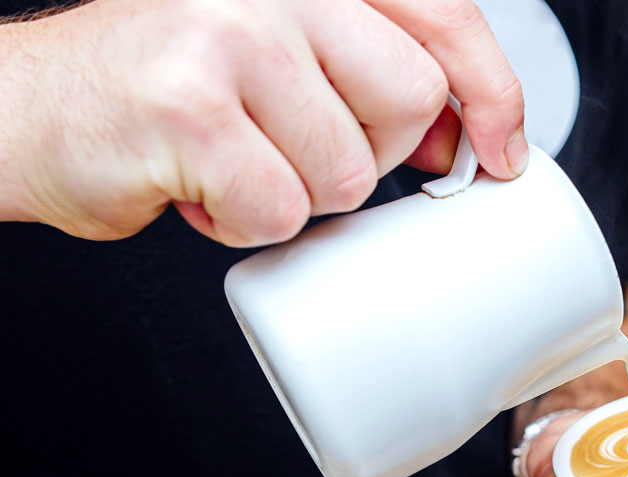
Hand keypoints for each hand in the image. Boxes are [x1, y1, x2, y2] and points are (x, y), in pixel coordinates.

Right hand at [0, 0, 525, 245]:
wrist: (30, 111)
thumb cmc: (164, 91)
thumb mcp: (280, 55)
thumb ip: (369, 70)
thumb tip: (466, 133)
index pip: (443, 15)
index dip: (491, 91)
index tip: (500, 149)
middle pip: (408, 101)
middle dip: (367, 153)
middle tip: (294, 146)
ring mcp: (227, 34)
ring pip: (347, 169)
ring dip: (297, 192)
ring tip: (233, 162)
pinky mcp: (192, 108)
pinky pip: (281, 209)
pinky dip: (244, 223)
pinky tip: (200, 187)